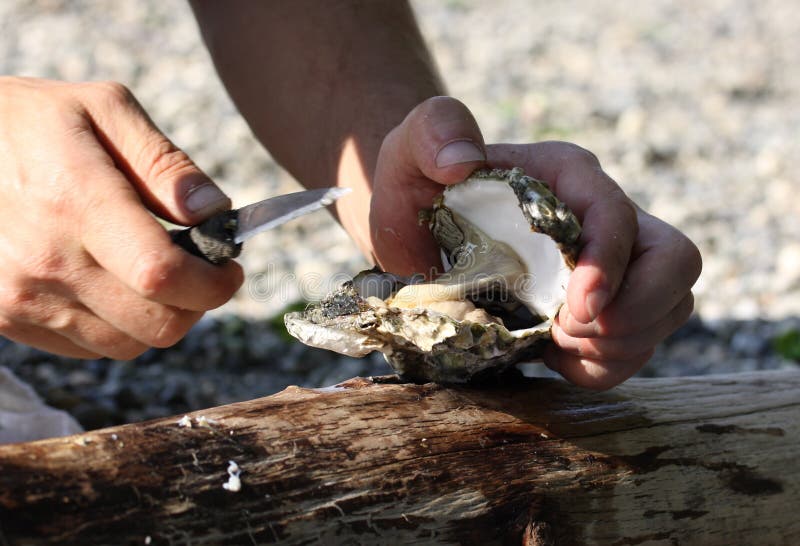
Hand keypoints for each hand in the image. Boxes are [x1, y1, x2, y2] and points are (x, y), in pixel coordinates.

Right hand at [0, 77, 242, 358]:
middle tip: (202, 274)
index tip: (230, 270)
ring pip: (127, 345)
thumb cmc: (32, 122)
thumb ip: (166, 163)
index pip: (162, 275)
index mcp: (76, 200)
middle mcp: (46, 259)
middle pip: (155, 324)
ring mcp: (21, 295)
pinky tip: (113, 284)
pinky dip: (117, 327)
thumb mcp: (105, 109)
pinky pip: (88, 348)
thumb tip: (216, 212)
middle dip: (197, 305)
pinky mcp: (5, 316)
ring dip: (158, 319)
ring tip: (155, 275)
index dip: (212, 285)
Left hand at [370, 96, 701, 389]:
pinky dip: (602, 365)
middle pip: (675, 262)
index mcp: (567, 175)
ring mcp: (609, 263)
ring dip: (620, 344)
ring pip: (669, 307)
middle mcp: (602, 216)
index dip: (610, 266)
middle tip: (568, 331)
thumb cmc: (416, 184)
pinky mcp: (599, 305)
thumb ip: (434, 133)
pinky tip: (553, 355)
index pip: (618, 216)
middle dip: (636, 311)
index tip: (575, 311)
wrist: (415, 229)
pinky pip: (634, 346)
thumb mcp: (411, 147)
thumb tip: (464, 161)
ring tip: (554, 341)